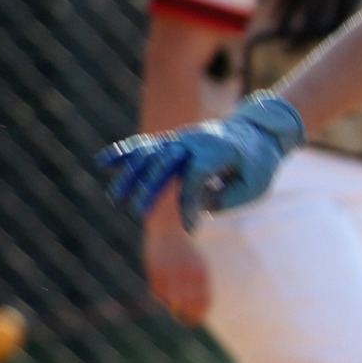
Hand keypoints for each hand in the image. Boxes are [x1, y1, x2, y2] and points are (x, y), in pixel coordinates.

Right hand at [100, 92, 306, 229]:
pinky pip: (145, 145)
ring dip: (131, 175)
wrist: (259, 132)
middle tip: (140, 214)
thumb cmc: (258, 164)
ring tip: (115, 199)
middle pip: (166, 161)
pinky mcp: (173, 141)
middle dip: (151, 188)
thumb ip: (226, 199)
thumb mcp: (255, 186)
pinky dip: (125, 153)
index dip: (190, 204)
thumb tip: (196, 206)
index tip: (192, 230)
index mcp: (219, 149)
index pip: (196, 177)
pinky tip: (102, 163)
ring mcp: (182, 138)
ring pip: (150, 153)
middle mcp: (196, 140)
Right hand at [143, 222, 210, 325]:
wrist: (166, 230)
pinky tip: (164, 293)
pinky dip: (161, 297)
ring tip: (175, 307)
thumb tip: (201, 307)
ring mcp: (170, 273)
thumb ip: (199, 283)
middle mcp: (186, 273)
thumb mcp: (198, 263)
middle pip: (187, 304)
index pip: (203, 299)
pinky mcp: (155, 273)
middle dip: (187, 316)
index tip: (198, 320)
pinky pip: (158, 293)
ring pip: (171, 300)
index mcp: (200, 271)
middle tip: (186, 322)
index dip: (200, 313)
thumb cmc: (185, 250)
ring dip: (173, 306)